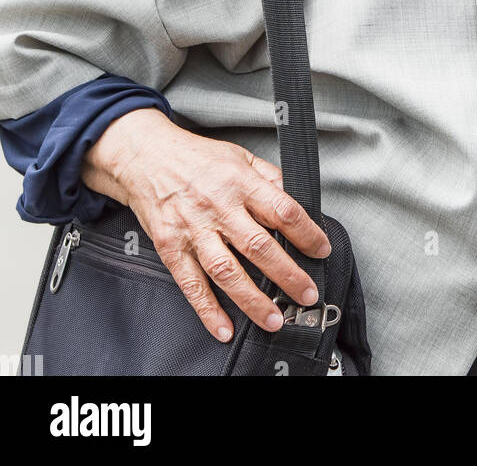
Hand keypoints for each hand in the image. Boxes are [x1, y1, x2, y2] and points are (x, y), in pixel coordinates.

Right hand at [81, 109, 330, 342]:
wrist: (146, 156)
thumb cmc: (196, 158)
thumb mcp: (240, 156)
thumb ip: (269, 178)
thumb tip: (298, 198)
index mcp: (240, 181)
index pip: (282, 210)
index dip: (307, 233)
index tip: (322, 250)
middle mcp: (218, 206)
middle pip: (258, 245)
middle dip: (287, 274)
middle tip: (307, 295)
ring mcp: (193, 228)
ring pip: (227, 271)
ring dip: (252, 300)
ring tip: (274, 320)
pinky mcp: (170, 246)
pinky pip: (191, 283)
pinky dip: (208, 310)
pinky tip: (224, 328)